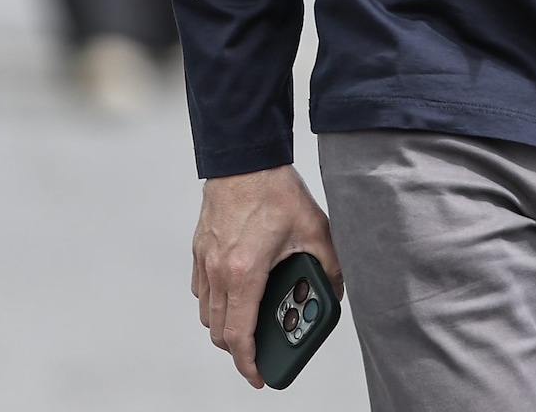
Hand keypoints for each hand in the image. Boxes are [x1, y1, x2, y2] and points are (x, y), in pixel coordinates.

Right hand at [192, 165, 342, 386]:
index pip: (238, 335)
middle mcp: (218, 272)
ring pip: (206, 312)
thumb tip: (335, 292)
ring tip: (251, 323)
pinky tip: (239, 292)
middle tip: (260, 351)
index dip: (247, 362)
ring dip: (225, 325)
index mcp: (245, 272)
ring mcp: (204, 261)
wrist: (245, 160)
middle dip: (238, 348)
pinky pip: (201, 290)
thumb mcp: (316, 229)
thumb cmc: (276, 191)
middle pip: (218, 330)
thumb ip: (329, 265)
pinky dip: (216, 301)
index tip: (258, 375)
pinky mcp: (199, 250)